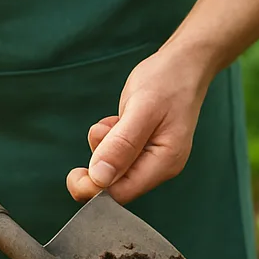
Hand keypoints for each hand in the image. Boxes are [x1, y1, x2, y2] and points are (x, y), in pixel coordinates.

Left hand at [66, 46, 213, 204]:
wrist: (183, 63)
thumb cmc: (168, 81)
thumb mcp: (143, 108)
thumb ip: (121, 144)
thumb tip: (99, 177)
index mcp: (164, 163)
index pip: (121, 194)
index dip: (93, 189)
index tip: (75, 172)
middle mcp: (158, 166)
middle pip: (114, 185)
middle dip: (98, 163)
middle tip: (103, 131)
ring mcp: (148, 157)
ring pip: (110, 168)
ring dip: (102, 146)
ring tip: (117, 120)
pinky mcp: (139, 148)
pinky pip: (112, 153)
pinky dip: (106, 138)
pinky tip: (119, 120)